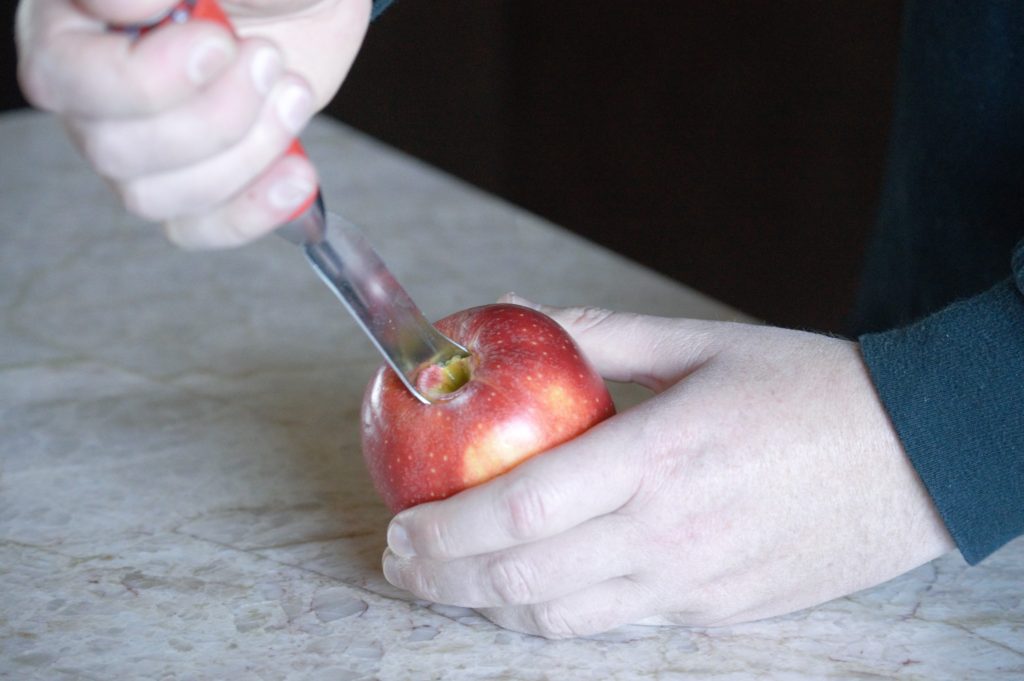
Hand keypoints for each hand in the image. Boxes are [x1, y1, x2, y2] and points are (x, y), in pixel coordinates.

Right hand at [15, 0, 370, 247]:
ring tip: (294, 94)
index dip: (149, 78)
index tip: (218, 40)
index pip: (64, 74)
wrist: (307, 0)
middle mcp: (90, 87)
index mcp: (72, 16)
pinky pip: (195, 228)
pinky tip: (297, 175)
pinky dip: (252, 210)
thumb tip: (133, 9)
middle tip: (268, 58)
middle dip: (214, 116)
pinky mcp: (190, 180)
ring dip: (243, 155)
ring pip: (152, 196)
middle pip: (114, 149)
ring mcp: (137, 143)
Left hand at [381, 294, 954, 637]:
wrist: (917, 456)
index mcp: (660, 455)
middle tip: (400, 565)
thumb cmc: (808, 389)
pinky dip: (556, 616)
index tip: (400, 527)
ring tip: (448, 585)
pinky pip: (616, 626)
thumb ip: (598, 335)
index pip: (522, 509)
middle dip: (444, 581)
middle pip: (525, 581)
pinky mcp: (719, 614)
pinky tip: (529, 594)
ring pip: (562, 621)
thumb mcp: (700, 343)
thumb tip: (517, 312)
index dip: (447, 530)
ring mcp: (695, 584)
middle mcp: (670, 533)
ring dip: (490, 610)